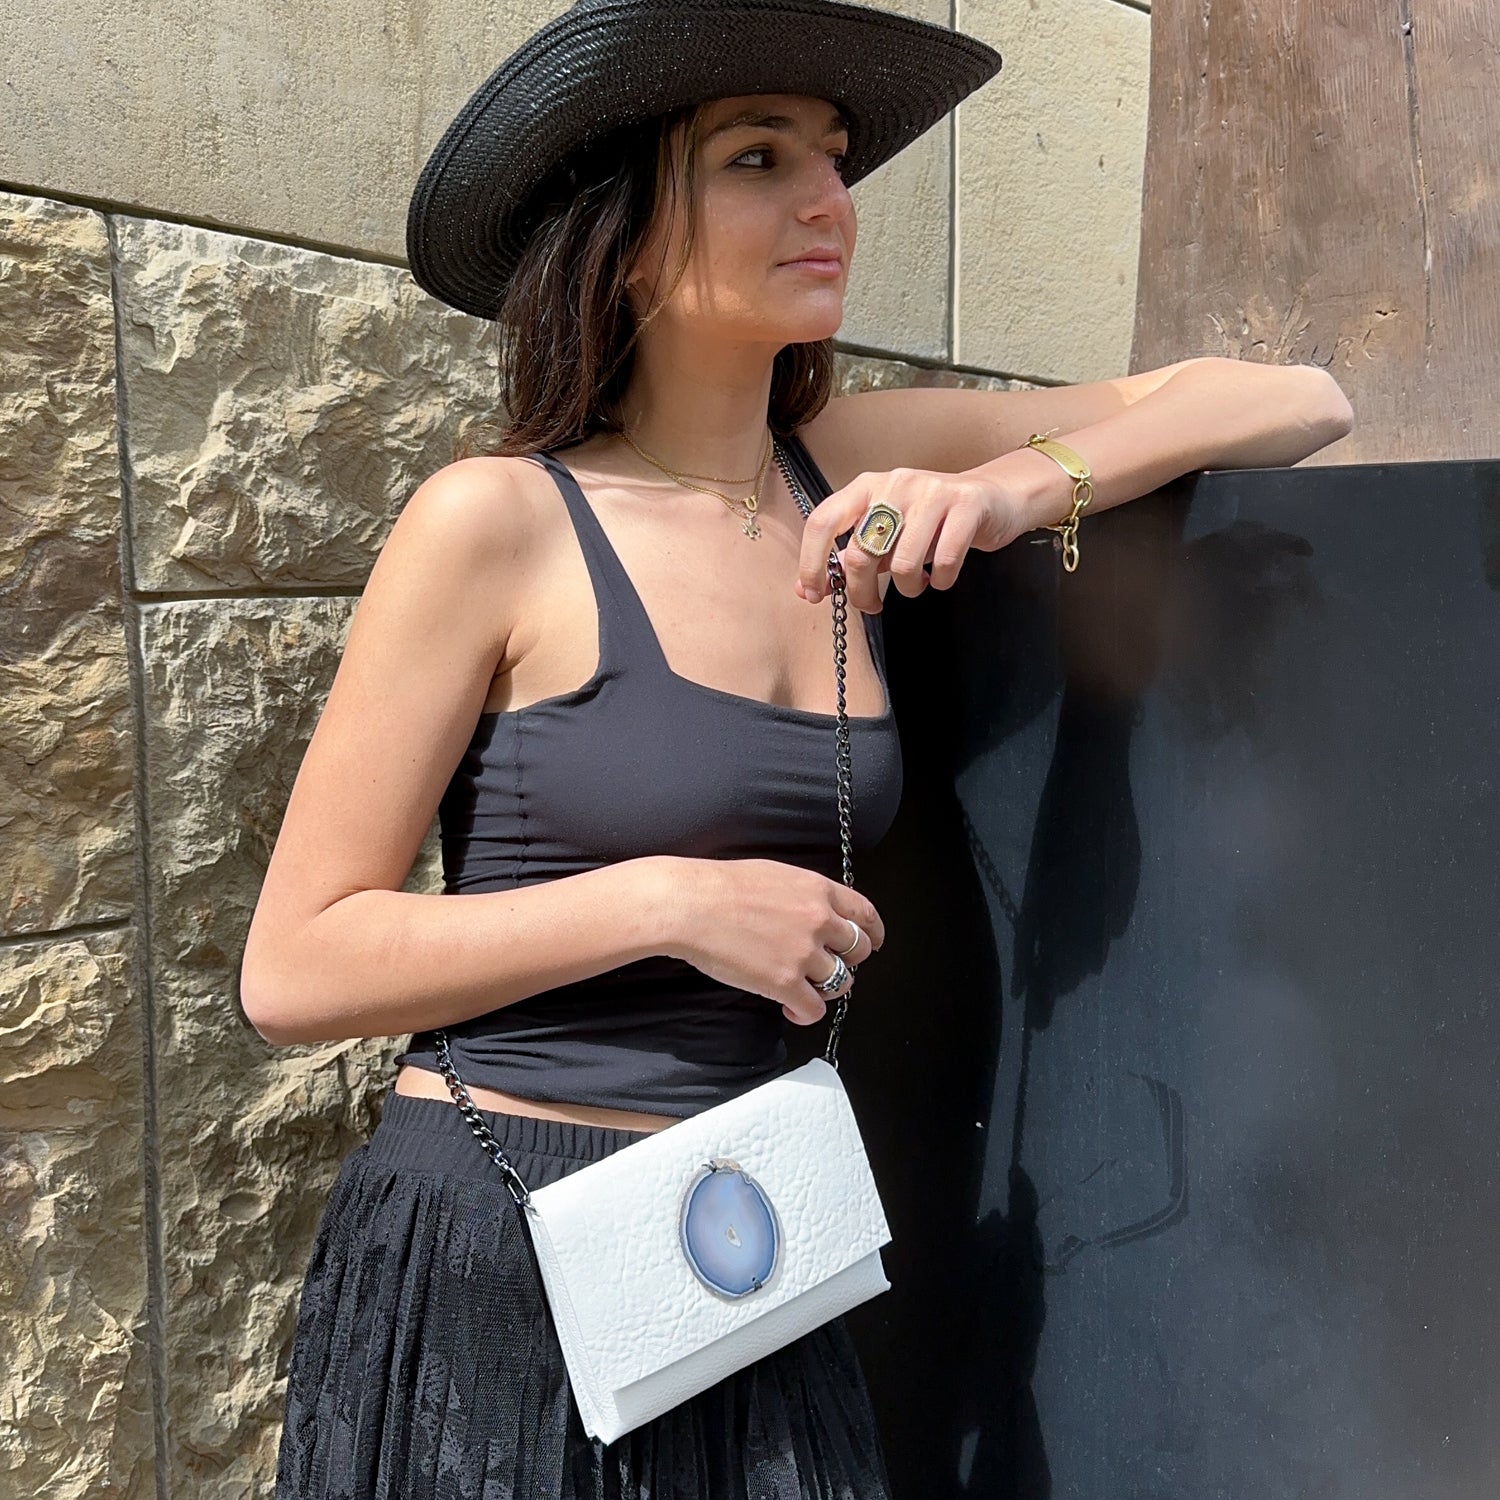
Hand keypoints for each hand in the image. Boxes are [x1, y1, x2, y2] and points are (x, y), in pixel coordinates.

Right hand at [658, 857, 884, 1025]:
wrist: (690, 905)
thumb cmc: (719, 886)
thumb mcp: (775, 874)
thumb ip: (803, 894)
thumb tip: (812, 910)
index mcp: (818, 890)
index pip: (865, 913)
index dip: (872, 932)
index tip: (872, 942)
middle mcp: (819, 920)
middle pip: (858, 950)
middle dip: (847, 961)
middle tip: (826, 966)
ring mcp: (805, 953)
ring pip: (841, 982)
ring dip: (825, 988)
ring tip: (804, 988)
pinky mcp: (786, 983)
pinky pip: (814, 1009)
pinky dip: (805, 1013)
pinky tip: (790, 1009)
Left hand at [795, 466, 1027, 614]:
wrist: (992, 497)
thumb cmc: (932, 521)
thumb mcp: (887, 532)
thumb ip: (850, 555)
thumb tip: (807, 589)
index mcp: (867, 486)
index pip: (822, 521)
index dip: (811, 563)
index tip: (814, 594)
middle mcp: (895, 483)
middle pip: (860, 552)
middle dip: (862, 592)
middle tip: (873, 605)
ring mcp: (932, 492)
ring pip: (902, 563)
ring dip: (907, 588)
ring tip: (916, 584)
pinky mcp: (966, 505)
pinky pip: (945, 562)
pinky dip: (940, 582)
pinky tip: (940, 577)